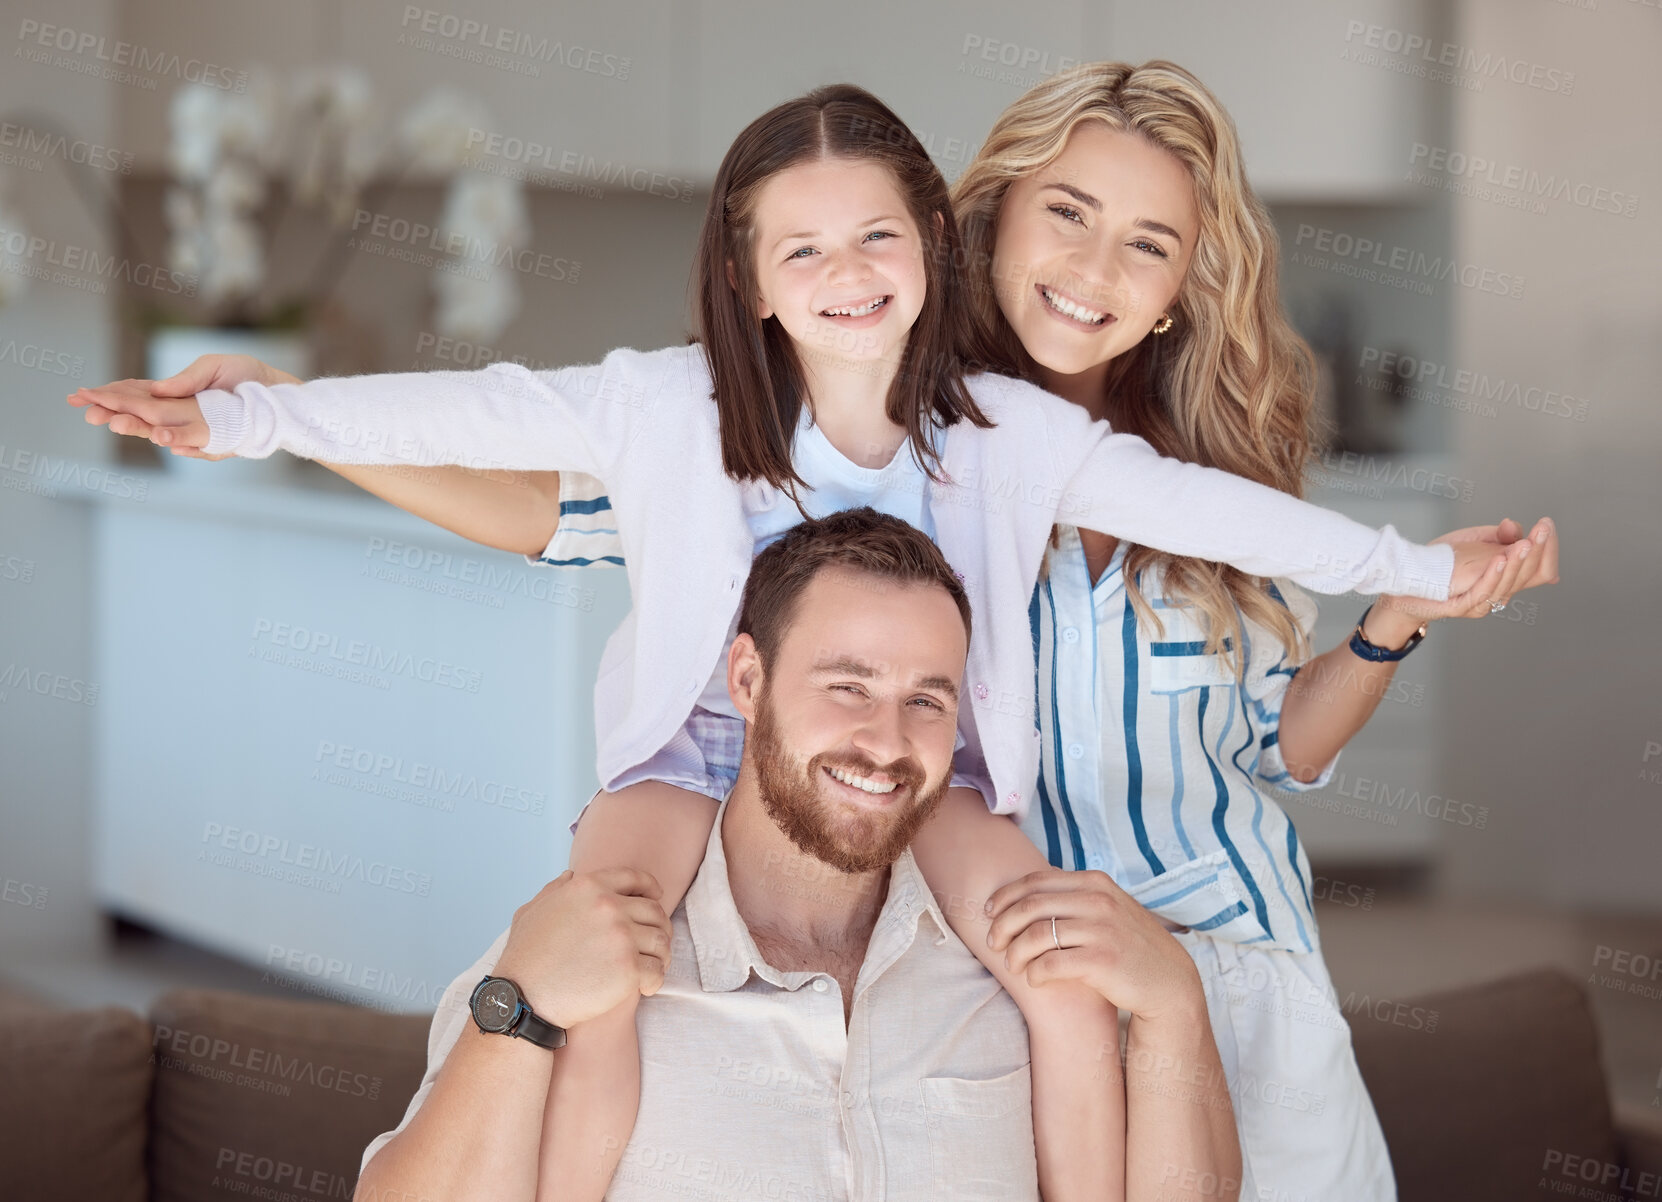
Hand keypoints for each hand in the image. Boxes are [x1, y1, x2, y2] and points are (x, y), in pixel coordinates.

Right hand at [67, 354, 294, 457]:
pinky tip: (158, 437)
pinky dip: (177, 442)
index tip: (80, 395)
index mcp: (173, 391)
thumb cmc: (247, 376)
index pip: (133, 394)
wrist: (280, 396)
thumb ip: (187, 377)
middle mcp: (180, 413)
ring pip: (160, 432)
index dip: (107, 394)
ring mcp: (196, 429)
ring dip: (137, 429)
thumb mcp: (215, 366)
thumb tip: (157, 389)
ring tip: (115, 423)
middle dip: (112, 413)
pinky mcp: (216, 442)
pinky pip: (194, 445)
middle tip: (89, 414)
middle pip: (139, 415)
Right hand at [491, 867, 672, 1028]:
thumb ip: (555, 889)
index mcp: (588, 886)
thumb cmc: (525, 957)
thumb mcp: (532, 910)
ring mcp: (621, 937)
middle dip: (659, 926)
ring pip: (662, 940)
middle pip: (654, 910)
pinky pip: (657, 971)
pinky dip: (655, 980)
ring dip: (661, 954)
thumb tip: (569, 876)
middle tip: (654, 943)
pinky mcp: (629, 969)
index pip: (635, 878)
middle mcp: (609, 906)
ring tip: (652, 966)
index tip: (657, 896)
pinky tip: (645, 987)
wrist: (523, 998)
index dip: (651, 887)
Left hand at [986, 867, 1204, 1025]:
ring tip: (1011, 965)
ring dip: (1015, 952)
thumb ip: (1075, 895)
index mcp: (1094, 883)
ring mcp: (1101, 930)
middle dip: (1003, 924)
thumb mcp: (1107, 908)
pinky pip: (1051, 964)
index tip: (989, 912)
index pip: (1036, 881)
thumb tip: (1031, 886)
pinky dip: (1034, 973)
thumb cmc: (1128, 945)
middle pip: (1030, 906)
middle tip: (992, 942)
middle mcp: (1098, 901)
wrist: (1168, 982)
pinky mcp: (1102, 961)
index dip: (1005, 896)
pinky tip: (1033, 980)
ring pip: (1036, 935)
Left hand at [1373, 516, 1558, 635]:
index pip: (1541, 569)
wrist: (1406, 583)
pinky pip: (1483, 592)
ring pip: (1509, 584)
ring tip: (1527, 543)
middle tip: (1543, 528)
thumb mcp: (1473, 542)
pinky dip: (1494, 575)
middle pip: (1530, 576)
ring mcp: (1481, 602)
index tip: (1546, 525)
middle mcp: (1499, 593)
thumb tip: (1515, 526)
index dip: (1548, 549)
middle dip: (1539, 549)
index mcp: (1506, 578)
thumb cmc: (1440, 564)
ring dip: (1520, 562)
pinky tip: (1499, 558)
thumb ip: (1497, 535)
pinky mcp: (1461, 606)